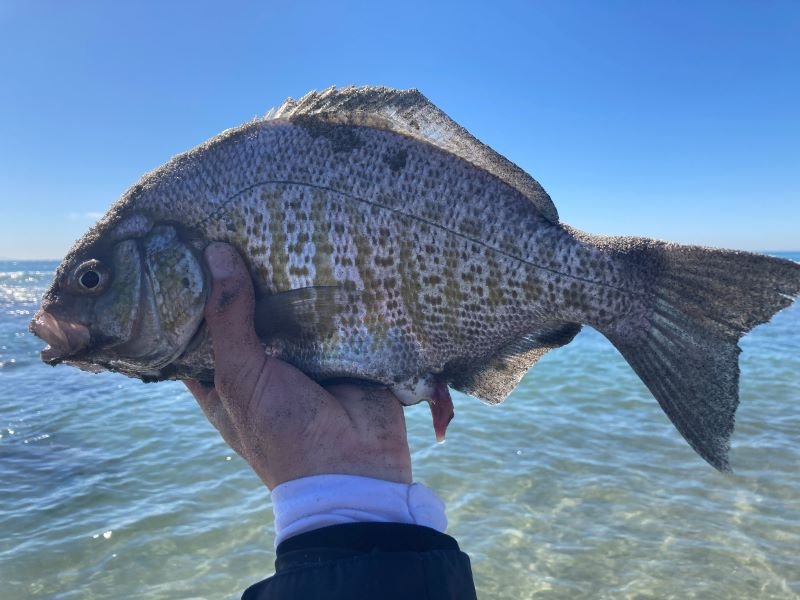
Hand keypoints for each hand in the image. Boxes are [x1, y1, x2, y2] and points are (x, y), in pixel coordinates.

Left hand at [183, 243, 411, 489]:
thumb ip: (228, 318)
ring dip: (288, 274)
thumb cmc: (283, 431)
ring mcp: (303, 352)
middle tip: (234, 220)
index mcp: (224, 376)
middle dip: (244, 273)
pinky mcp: (341, 346)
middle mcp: (261, 361)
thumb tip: (216, 254)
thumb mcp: (240, 377)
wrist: (357, 467)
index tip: (184, 245)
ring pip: (290, 304)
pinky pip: (331, 308)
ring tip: (278, 221)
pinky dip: (327, 284)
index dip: (190, 293)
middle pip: (246, 308)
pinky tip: (321, 244)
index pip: (197, 328)